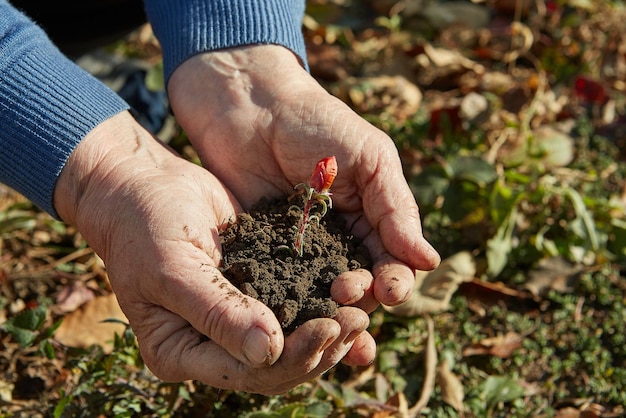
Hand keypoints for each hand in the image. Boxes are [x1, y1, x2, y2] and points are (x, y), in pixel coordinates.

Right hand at [53, 111, 371, 392]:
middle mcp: (210, 344)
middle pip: (276, 366)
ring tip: (362, 310)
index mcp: (181, 351)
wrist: (143, 186)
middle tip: (356, 319)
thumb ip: (216, 311)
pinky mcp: (255, 290)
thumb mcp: (172, 268)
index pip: (245, 374)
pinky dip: (321, 304)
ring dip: (328, 332)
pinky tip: (351, 294)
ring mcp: (234, 320)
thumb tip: (268, 352)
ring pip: (290, 342)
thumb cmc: (144, 226)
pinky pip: (292, 307)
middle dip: (319, 347)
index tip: (329, 326)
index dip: (292, 357)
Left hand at [168, 45, 440, 313]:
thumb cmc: (317, 122)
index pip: (392, 263)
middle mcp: (338, 241)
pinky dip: (287, 305)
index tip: (389, 289)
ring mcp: (300, 250)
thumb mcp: (369, 157)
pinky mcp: (262, 253)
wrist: (250, 105)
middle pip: (359, 286)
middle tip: (345, 294)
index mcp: (370, 219)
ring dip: (328, 310)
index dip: (394, 280)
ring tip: (326, 317)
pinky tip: (289, 320)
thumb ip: (395, 207)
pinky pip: (278, 286)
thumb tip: (429, 261)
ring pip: (320, 293)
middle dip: (360, 296)